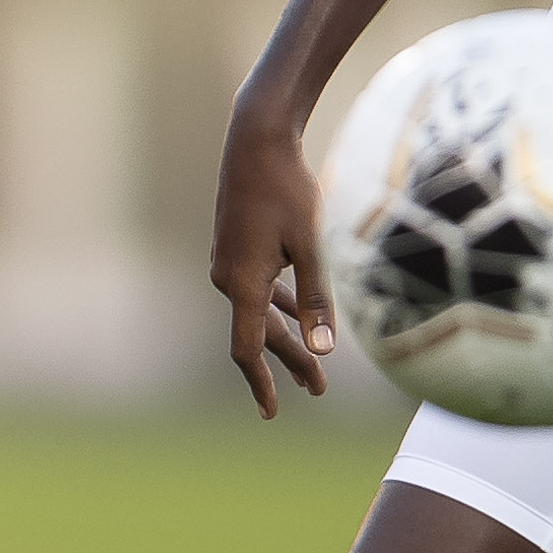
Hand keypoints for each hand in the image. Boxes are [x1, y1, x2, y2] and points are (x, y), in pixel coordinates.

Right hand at [211, 101, 336, 417]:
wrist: (256, 142)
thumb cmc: (288, 190)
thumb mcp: (311, 245)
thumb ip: (316, 299)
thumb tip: (324, 350)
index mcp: (243, 283)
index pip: (247, 349)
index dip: (260, 382)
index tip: (271, 411)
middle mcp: (228, 278)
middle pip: (257, 334)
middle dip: (289, 362)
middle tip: (317, 390)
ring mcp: (228, 262)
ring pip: (257, 311)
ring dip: (284, 336)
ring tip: (311, 363)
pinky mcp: (236, 247)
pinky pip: (255, 289)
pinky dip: (276, 307)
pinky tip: (294, 313)